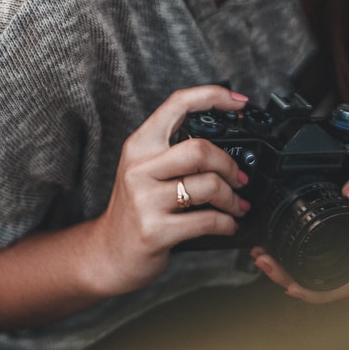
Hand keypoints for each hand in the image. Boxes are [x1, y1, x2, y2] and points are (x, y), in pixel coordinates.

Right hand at [87, 85, 251, 296]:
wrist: (108, 253)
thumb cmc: (136, 208)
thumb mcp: (146, 170)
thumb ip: (176, 151)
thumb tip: (229, 140)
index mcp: (140, 145)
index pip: (177, 104)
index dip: (213, 96)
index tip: (240, 102)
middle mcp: (139, 168)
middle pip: (200, 150)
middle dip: (230, 165)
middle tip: (239, 178)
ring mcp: (145, 200)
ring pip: (208, 185)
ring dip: (233, 198)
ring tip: (236, 206)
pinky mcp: (155, 231)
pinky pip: (206, 221)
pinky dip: (227, 223)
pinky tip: (228, 225)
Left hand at [250, 140, 348, 303]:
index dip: (319, 290)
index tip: (291, 286)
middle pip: (330, 285)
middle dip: (295, 282)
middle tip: (265, 264)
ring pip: (323, 277)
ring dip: (291, 273)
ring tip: (263, 257)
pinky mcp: (344, 243)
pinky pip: (321, 262)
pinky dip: (297, 261)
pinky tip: (277, 251)